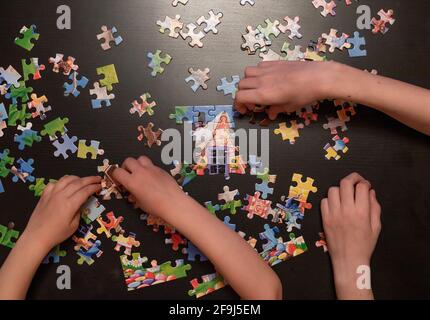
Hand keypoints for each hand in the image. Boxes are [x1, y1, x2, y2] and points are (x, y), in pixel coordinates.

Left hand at [23, 175, 101, 251]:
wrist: (36, 237)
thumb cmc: (57, 234)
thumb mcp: (74, 226)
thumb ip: (79, 211)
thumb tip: (81, 203)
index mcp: (70, 204)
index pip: (85, 191)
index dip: (94, 187)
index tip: (100, 186)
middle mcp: (61, 196)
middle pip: (78, 182)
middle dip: (90, 179)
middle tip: (97, 178)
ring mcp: (51, 194)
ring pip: (66, 179)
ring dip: (77, 178)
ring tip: (82, 180)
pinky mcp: (44, 195)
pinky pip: (54, 183)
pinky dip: (62, 181)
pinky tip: (65, 185)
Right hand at [111, 156, 185, 217]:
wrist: (173, 203)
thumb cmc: (156, 206)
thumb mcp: (140, 203)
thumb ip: (134, 194)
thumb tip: (132, 191)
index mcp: (132, 181)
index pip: (117, 172)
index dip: (115, 175)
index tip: (118, 180)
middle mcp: (141, 172)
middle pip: (128, 161)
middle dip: (126, 167)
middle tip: (128, 174)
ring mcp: (152, 169)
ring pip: (141, 158)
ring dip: (138, 164)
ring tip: (140, 172)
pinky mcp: (161, 169)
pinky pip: (152, 164)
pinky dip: (149, 169)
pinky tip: (152, 178)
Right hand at [235, 60, 337, 119]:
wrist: (318, 77)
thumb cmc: (305, 94)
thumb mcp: (290, 106)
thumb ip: (276, 109)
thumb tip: (271, 113)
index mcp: (263, 94)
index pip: (240, 97)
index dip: (238, 105)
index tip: (245, 110)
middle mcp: (261, 80)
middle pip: (241, 85)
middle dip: (243, 94)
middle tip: (252, 102)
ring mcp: (267, 69)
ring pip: (247, 73)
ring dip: (248, 81)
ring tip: (257, 87)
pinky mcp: (274, 62)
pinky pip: (258, 66)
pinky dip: (257, 72)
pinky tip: (267, 77)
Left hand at [321, 172, 380, 298]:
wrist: (349, 260)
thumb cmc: (364, 245)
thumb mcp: (376, 227)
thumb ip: (374, 207)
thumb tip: (371, 192)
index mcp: (361, 212)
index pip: (361, 187)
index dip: (365, 183)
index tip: (366, 185)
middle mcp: (346, 210)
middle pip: (345, 183)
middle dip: (352, 178)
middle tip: (356, 181)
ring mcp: (333, 214)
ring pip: (333, 190)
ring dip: (340, 189)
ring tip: (345, 195)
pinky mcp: (324, 218)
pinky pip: (324, 201)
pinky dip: (330, 200)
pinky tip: (336, 205)